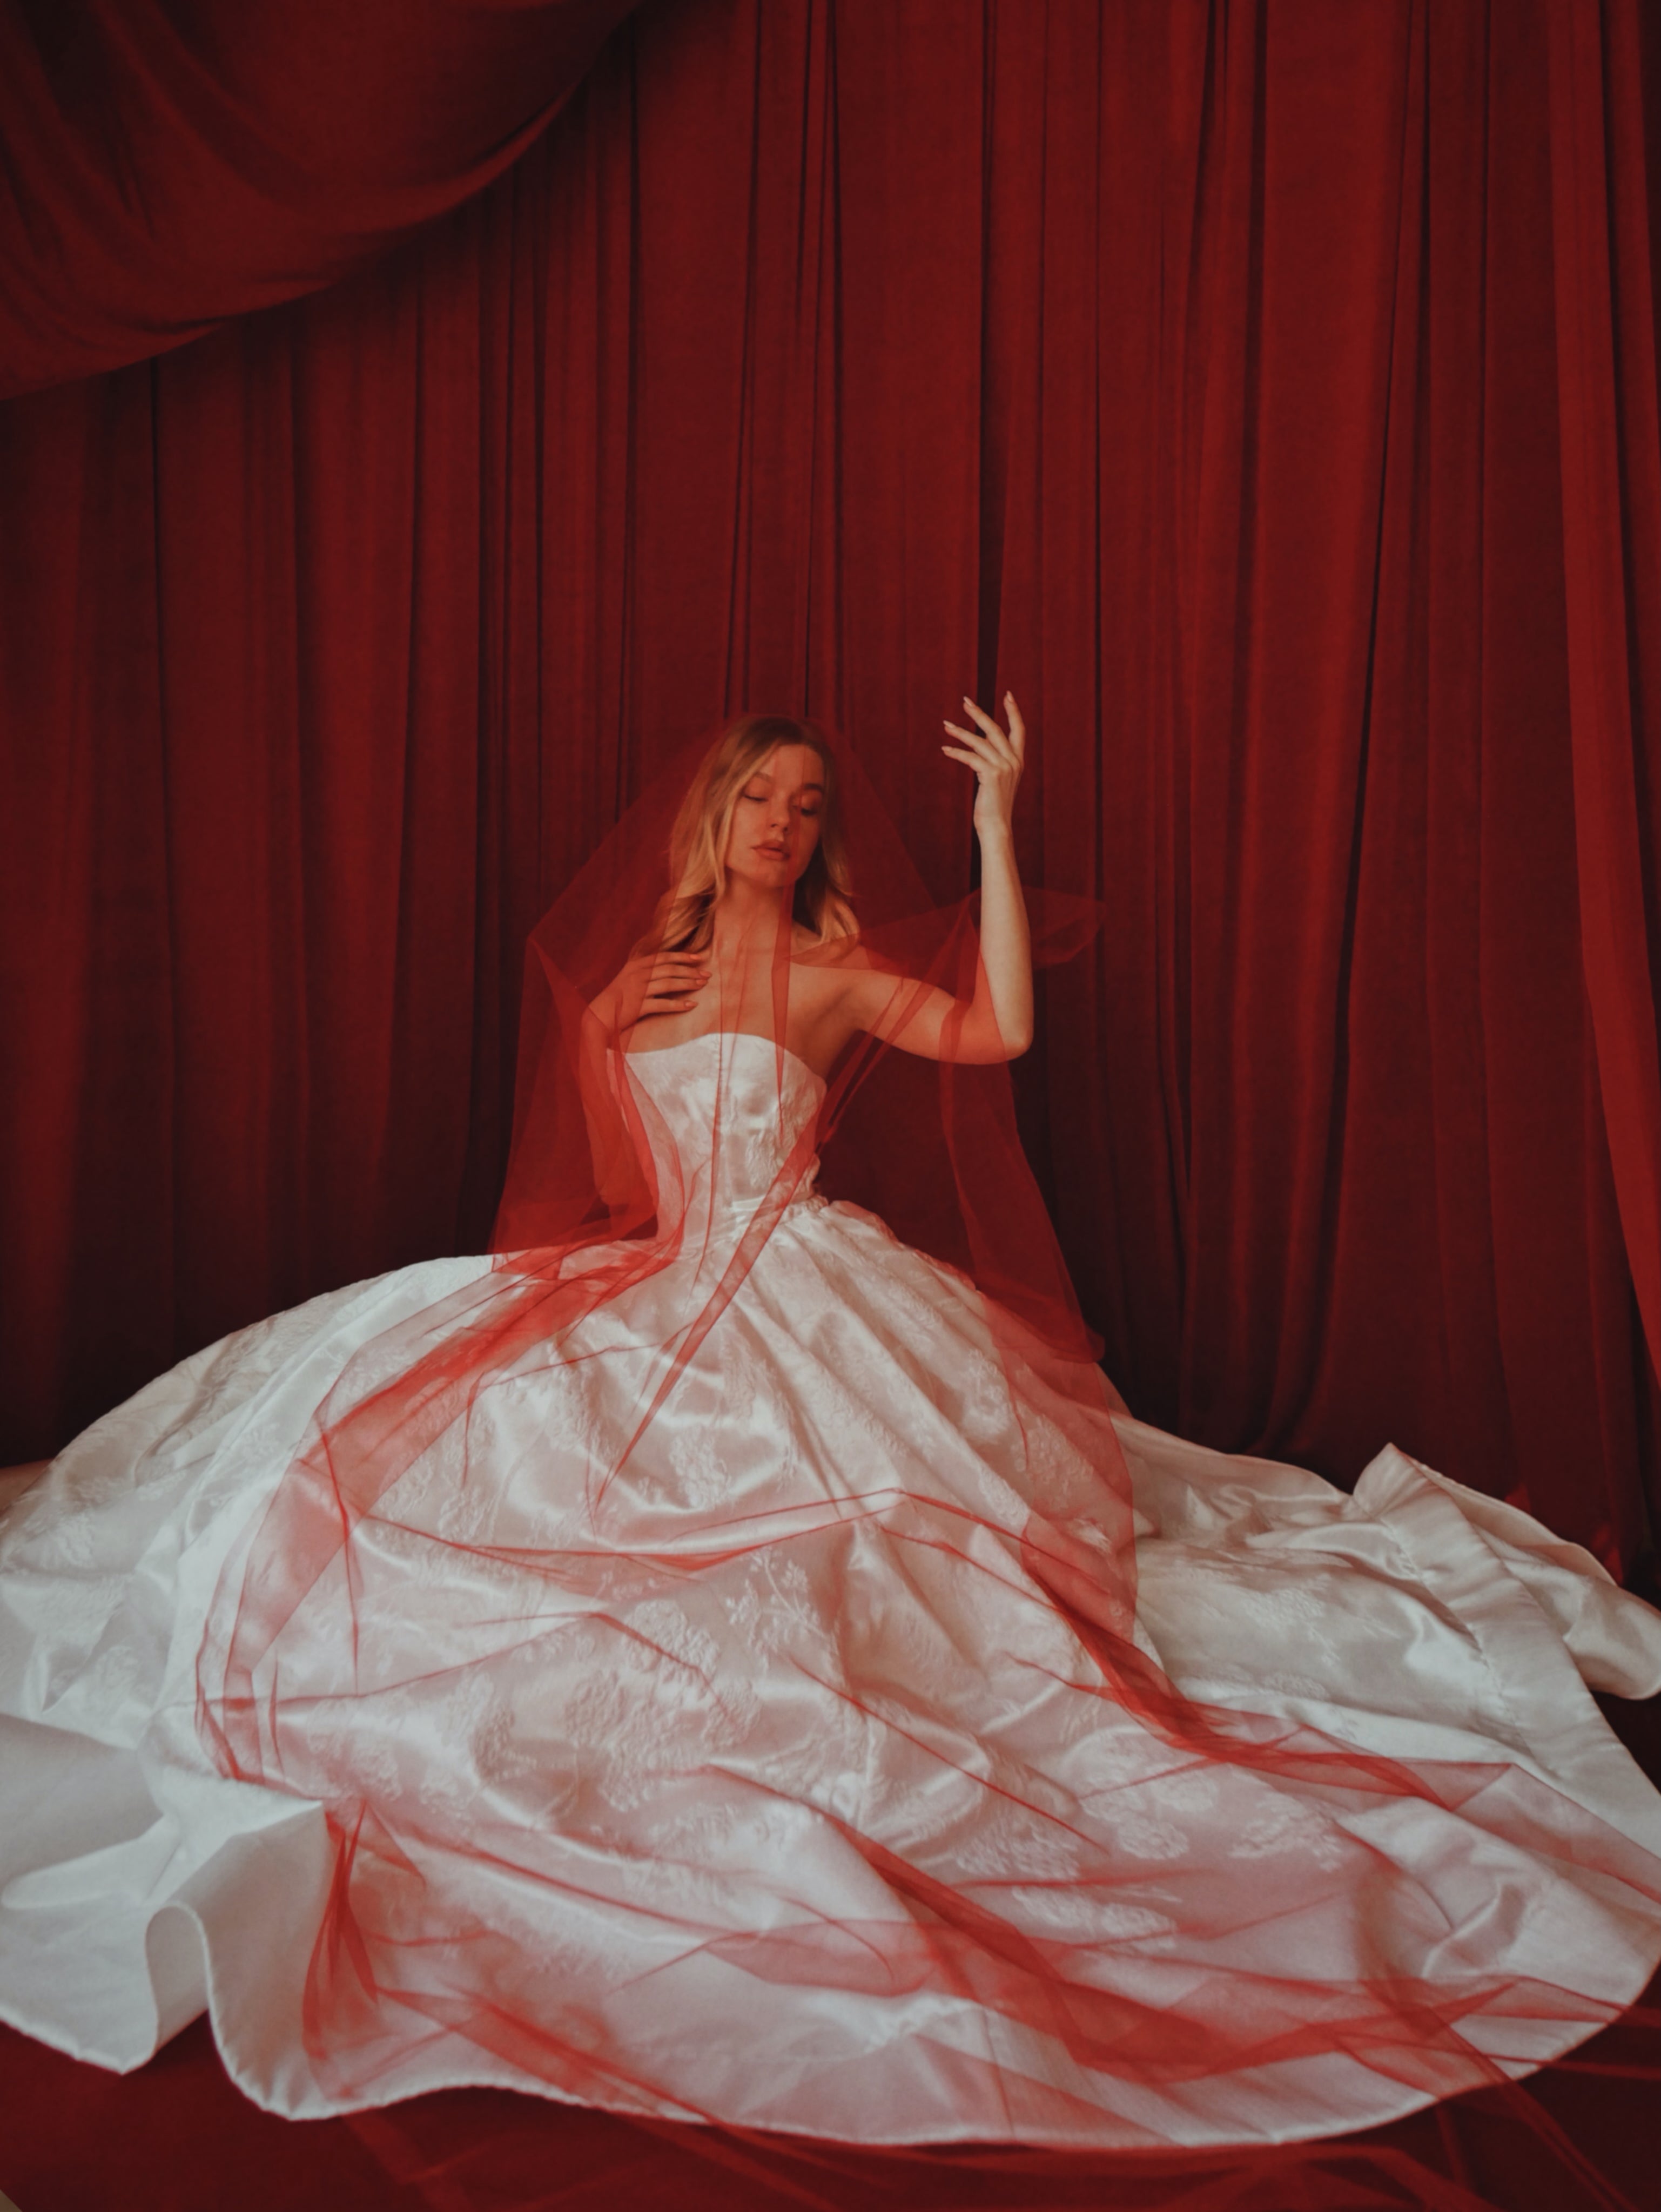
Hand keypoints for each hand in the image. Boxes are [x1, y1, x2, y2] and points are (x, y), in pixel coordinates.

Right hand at [593, 948, 709, 1033]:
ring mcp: (638, 990)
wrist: (599, 1014)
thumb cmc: (617, 997)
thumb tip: (666, 968)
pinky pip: (663, 1004)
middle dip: (690, 970)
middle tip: (707, 974)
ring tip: (702, 985)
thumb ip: (645, 970)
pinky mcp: (639, 1007)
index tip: (700, 958)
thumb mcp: (629, 977)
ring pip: (669, 984)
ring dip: (688, 983)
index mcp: (636, 965)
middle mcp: (638, 974)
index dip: (683, 956)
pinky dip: (678, 1005)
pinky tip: (691, 1005)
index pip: (664, 957)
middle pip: (670, 969)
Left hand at [942, 691, 1025, 844]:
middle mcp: (1014, 761)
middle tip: (965, 701)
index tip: (1008, 695)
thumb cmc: (993, 807)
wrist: (997, 827)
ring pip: (980, 742)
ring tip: (945, 724)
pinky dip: (956, 752)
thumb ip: (993, 763)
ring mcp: (1004, 767)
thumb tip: (980, 748)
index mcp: (1018, 761)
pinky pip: (970, 757)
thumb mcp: (997, 781)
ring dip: (961, 732)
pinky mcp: (992, 775)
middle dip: (979, 714)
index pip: (1019, 730)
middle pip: (996, 729)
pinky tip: (945, 749)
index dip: (1014, 712)